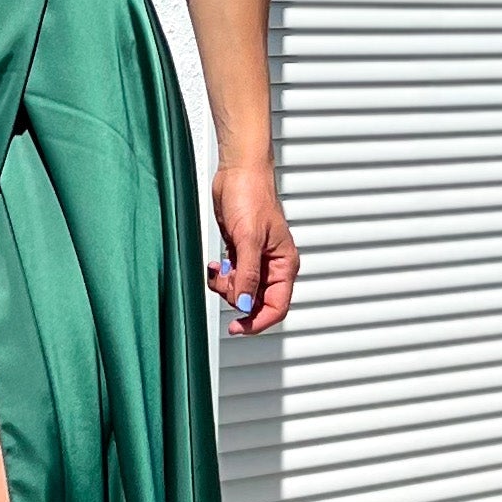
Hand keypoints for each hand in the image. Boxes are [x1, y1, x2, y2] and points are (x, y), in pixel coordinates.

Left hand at [209, 160, 297, 336]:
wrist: (237, 173)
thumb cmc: (251, 196)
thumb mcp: (248, 239)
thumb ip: (247, 275)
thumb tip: (244, 304)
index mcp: (284, 264)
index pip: (277, 306)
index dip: (258, 321)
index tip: (238, 328)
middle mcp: (272, 265)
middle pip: (256, 301)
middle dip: (237, 296)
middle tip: (226, 281)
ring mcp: (255, 260)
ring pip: (241, 291)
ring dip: (227, 286)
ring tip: (221, 269)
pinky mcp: (240, 252)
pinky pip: (231, 277)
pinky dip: (222, 276)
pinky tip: (217, 264)